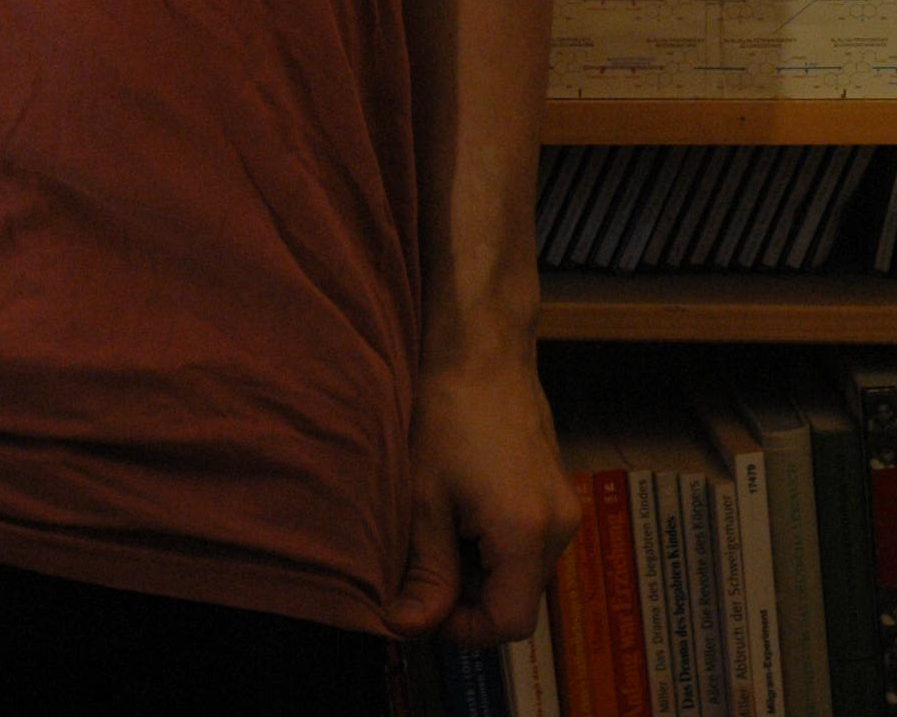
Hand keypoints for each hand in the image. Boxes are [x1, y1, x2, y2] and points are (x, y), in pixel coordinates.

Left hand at [387, 343, 579, 646]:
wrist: (481, 345)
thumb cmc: (445, 411)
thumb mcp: (425, 496)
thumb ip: (426, 569)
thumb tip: (407, 626)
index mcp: (528, 535)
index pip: (510, 624)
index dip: (463, 627)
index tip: (423, 603)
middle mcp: (560, 527)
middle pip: (519, 598)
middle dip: (468, 595)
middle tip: (422, 563)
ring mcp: (565, 504)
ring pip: (524, 569)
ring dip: (481, 566)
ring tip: (439, 525)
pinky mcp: (559, 484)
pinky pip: (531, 538)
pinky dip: (496, 540)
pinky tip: (461, 503)